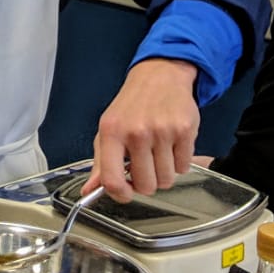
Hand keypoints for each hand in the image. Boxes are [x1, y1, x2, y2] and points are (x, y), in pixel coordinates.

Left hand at [88, 58, 200, 200]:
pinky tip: (172, 145)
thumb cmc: (131, 106)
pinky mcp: (184, 130)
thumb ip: (100, 163)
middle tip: (145, 163)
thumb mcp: (108, 130)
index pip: (112, 180)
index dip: (121, 195)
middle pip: (146, 186)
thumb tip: (89, 191)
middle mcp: (136, 132)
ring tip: (158, 152)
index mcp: (112, 132)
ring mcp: (162, 131)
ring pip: (167, 180)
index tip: (127, 192)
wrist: (159, 77)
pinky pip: (184, 168)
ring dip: (164, 172)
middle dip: (147, 181)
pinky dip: (179, 162)